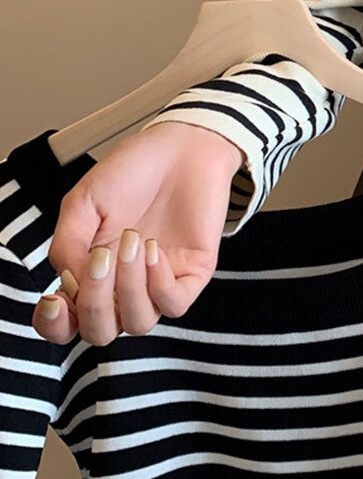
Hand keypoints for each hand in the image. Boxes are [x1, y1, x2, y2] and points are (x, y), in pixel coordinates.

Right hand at [31, 121, 244, 345]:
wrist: (181, 146)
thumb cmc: (133, 170)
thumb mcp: (83, 202)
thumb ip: (67, 246)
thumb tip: (70, 286)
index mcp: (91, 271)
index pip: (68, 322)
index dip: (54, 326)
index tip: (53, 301)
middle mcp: (124, 284)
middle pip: (100, 331)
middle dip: (94, 304)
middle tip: (101, 257)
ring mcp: (159, 281)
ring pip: (138, 323)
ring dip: (130, 287)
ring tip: (133, 241)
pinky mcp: (193, 273)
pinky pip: (174, 305)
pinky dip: (160, 284)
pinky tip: (154, 250)